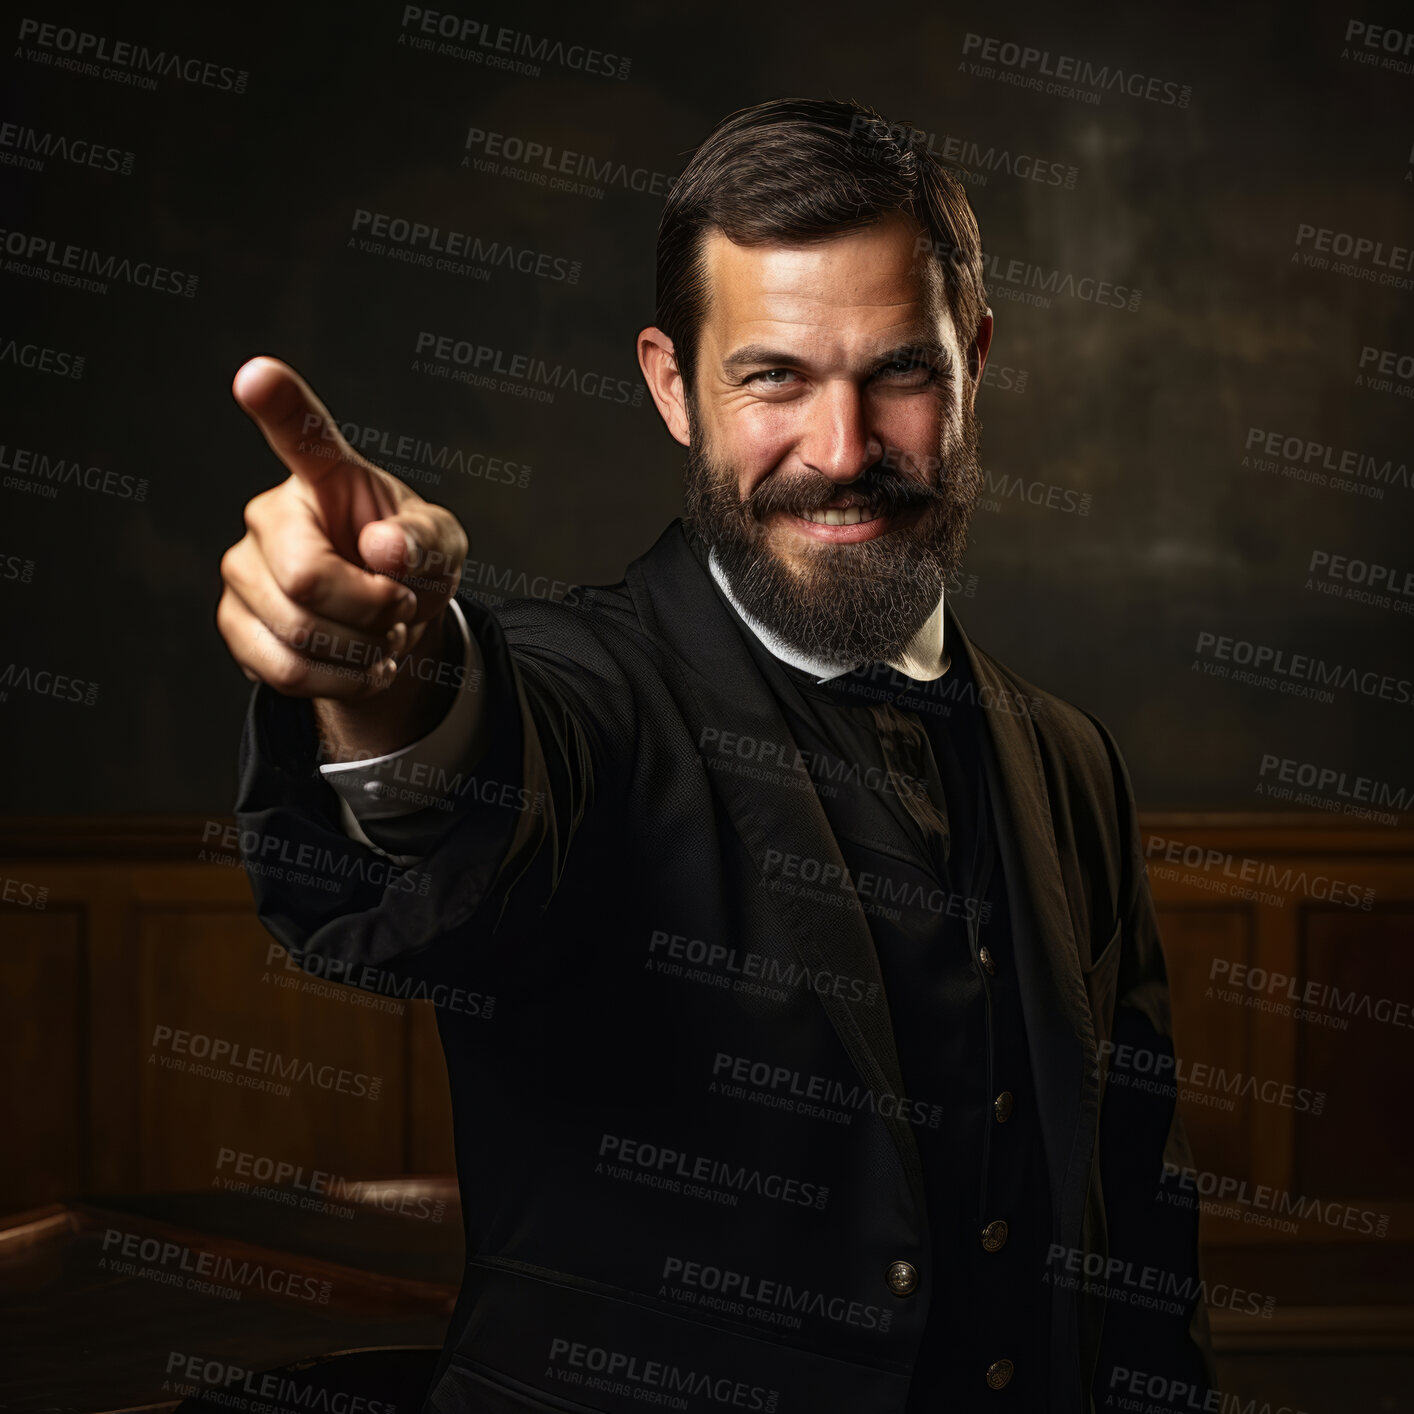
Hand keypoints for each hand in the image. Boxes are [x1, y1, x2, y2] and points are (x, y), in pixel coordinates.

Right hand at [218, 356, 467, 722]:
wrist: (392, 621)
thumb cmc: (412, 563)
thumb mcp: (441, 546)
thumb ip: (424, 541)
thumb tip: (383, 549)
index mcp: (325, 477)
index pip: (301, 434)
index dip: (278, 404)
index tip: (256, 374)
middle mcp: (269, 516)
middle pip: (305, 581)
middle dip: (371, 611)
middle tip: (399, 608)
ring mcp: (243, 571)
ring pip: (296, 637)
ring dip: (361, 654)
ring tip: (381, 636)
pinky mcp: (237, 625)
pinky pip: (285, 674)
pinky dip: (341, 683)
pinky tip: (360, 665)